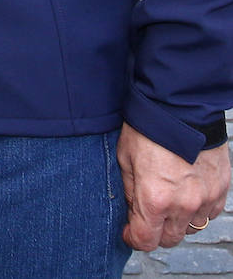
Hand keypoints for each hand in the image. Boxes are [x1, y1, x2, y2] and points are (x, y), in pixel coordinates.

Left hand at [118, 122, 230, 249]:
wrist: (180, 107)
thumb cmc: (148, 128)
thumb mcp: (125, 158)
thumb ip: (129, 191)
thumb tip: (133, 211)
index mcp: (155, 198)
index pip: (146, 240)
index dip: (134, 239)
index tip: (130, 232)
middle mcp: (183, 205)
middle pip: (170, 239)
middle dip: (155, 231)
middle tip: (146, 214)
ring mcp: (206, 199)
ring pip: (191, 228)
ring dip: (178, 221)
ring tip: (167, 199)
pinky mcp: (221, 190)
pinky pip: (209, 213)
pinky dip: (197, 209)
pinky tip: (185, 192)